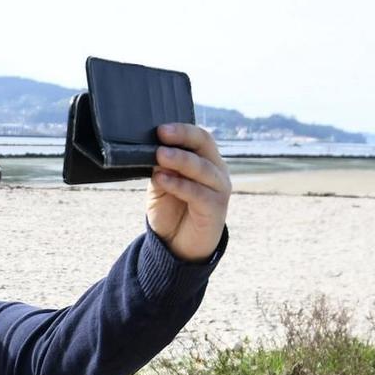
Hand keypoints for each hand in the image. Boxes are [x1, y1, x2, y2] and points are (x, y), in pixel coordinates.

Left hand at [146, 123, 230, 262]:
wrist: (178, 246)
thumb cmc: (171, 211)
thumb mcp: (160, 186)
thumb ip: (160, 169)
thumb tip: (155, 151)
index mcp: (205, 160)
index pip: (198, 138)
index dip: (182, 130)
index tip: (161, 128)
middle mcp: (216, 170)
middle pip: (204, 145)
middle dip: (182, 138)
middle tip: (161, 135)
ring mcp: (219, 189)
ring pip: (202, 168)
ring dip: (179, 160)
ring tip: (159, 156)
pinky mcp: (216, 208)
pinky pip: (199, 193)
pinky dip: (179, 184)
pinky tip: (162, 180)